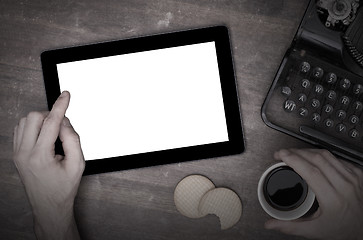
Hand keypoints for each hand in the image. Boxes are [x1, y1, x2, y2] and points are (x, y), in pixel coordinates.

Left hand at [13, 91, 84, 239]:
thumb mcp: (78, 164)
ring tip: (53, 136)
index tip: (66, 95)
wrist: (49, 205)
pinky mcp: (16, 154)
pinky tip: (44, 137)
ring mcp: (17, 154)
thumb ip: (73, 139)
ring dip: (41, 121)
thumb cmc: (64, 188)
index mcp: (40, 156)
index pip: (51, 122)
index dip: (61, 106)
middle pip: (34, 117)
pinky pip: (20, 129)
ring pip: (24, 121)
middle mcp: (24, 153)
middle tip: (63, 128)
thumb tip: (64, 122)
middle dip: (50, 116)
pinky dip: (33, 127)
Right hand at [265, 148, 362, 239]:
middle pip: (316, 158)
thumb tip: (270, 224)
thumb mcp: (315, 231)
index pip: (310, 171)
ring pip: (326, 155)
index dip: (293, 159)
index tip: (281, 155)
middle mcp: (344, 185)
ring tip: (295, 153)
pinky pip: (336, 158)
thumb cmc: (344, 230)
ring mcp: (353, 178)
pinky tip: (312, 158)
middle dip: (296, 152)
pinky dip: (321, 155)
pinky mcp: (357, 173)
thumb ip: (289, 227)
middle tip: (283, 153)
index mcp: (333, 199)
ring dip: (307, 151)